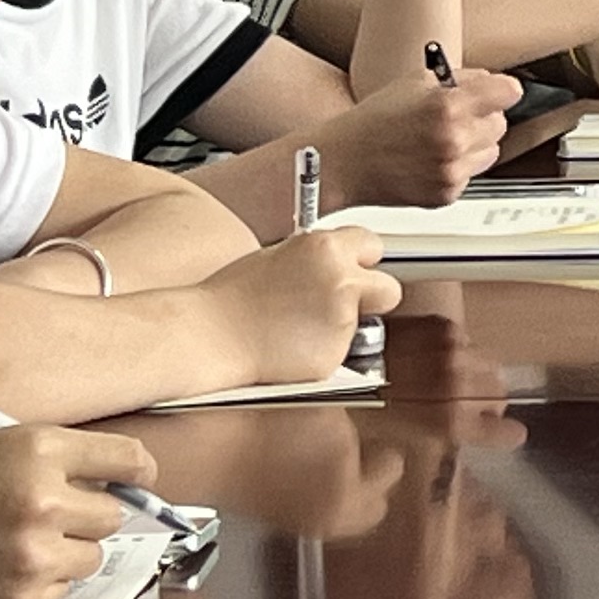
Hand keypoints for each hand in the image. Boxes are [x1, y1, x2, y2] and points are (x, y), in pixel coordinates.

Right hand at [0, 426, 153, 598]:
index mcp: (37, 449)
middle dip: (85, 518)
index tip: (136, 481)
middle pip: (113, 514)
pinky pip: (60, 594)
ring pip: (91, 558)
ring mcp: (34, 554)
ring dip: (65, 555)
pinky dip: (37, 588)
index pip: (129, 459)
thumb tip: (107, 479)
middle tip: (41, 521)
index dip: (135, 473)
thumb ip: (46, 461)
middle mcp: (43, 499)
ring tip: (10, 548)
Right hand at [219, 226, 400, 380]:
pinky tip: (293, 346)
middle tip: (340, 305)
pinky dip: (325, 352)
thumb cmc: (231, 299)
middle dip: (370, 298)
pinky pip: (343, 353)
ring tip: (297, 327)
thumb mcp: (277, 258)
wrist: (209, 335)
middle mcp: (341, 280)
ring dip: (342, 327)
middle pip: (388, 289)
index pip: (372, 245)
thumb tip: (336, 265)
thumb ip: (316, 261)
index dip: (362, 261)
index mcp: (325, 249)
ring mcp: (342, 319)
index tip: (354, 270)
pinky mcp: (336, 353)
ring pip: (364, 325)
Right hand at [320, 68, 520, 206]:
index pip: (509, 93)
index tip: (496, 92)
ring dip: (474, 143)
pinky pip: (470, 173)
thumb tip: (490, 81)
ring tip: (440, 140)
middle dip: (484, 117)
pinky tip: (429, 159)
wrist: (343, 162)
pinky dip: (457, 166)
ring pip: (492, 151)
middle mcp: (454, 139)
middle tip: (456, 116)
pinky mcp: (447, 193)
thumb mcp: (413, 83)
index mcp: (447, 106)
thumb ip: (458, 79)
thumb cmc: (373, 121)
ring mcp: (451, 170)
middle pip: (501, 123)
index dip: (500, 90)